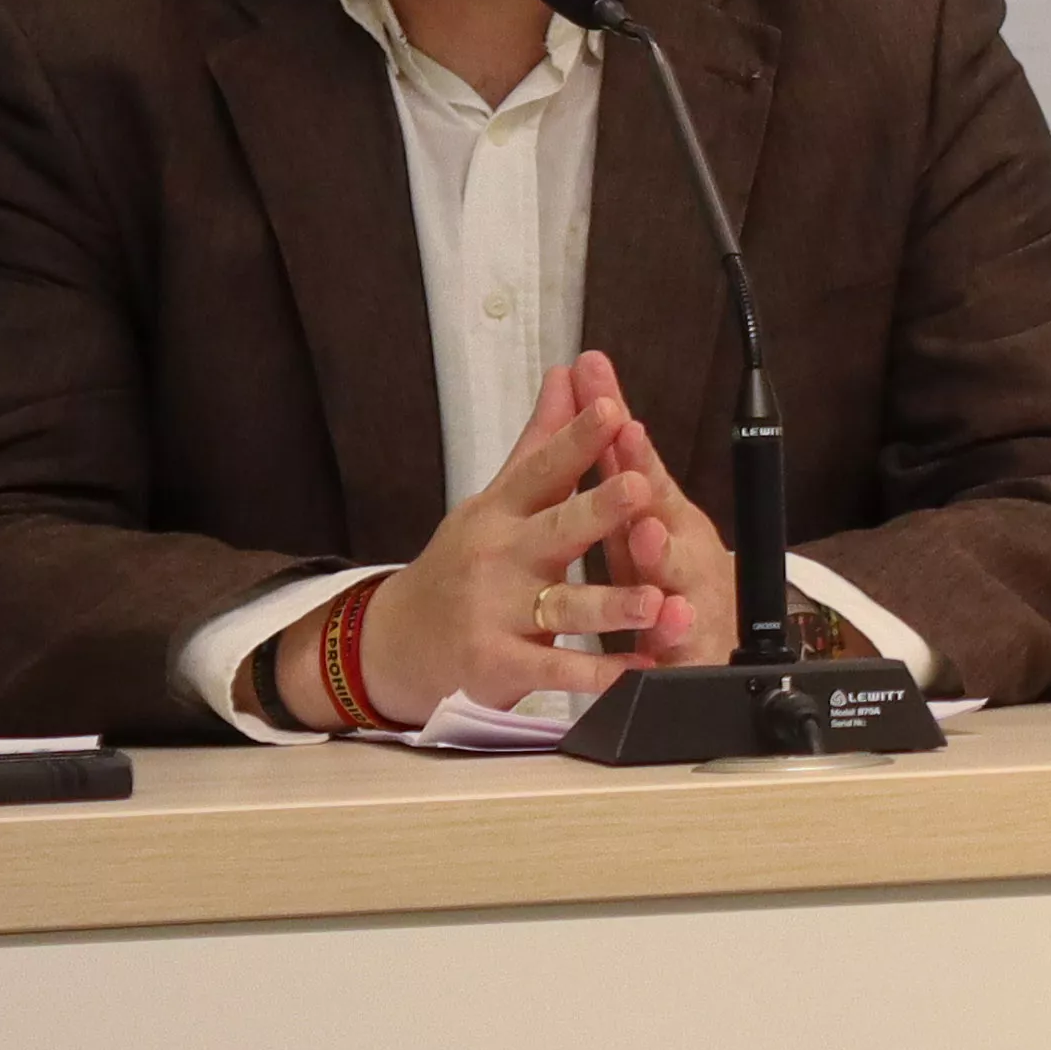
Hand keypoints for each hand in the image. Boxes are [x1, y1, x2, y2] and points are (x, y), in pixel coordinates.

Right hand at [359, 360, 725, 719]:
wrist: (393, 645)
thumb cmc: (461, 565)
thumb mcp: (495, 501)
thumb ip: (540, 443)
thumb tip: (566, 373)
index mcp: (502, 511)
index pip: (543, 469)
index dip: (577, 439)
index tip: (614, 410)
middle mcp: (500, 557)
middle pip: (556, 530)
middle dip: (598, 509)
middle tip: (641, 487)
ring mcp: (497, 613)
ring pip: (565, 607)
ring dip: (613, 605)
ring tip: (657, 600)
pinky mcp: (499, 664)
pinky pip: (557, 670)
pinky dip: (601, 676)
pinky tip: (639, 671)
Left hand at [565, 352, 728, 626]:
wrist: (699, 644)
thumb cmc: (658, 567)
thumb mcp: (628, 509)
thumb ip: (604, 447)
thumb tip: (577, 371)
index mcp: (659, 513)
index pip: (639, 469)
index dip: (626, 444)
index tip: (612, 413)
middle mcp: (679, 547)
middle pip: (663, 514)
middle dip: (644, 485)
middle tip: (629, 457)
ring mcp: (689, 595)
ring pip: (676, 575)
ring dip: (663, 553)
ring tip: (647, 534)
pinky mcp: (691, 646)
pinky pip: (681, 640)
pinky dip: (676, 630)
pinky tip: (672, 618)